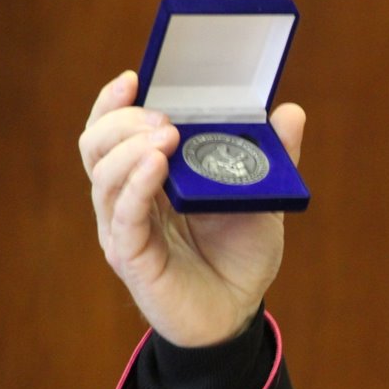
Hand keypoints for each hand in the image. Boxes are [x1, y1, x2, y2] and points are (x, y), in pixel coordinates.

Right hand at [80, 70, 305, 346]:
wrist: (239, 312)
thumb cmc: (241, 254)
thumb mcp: (262, 198)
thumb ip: (275, 157)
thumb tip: (291, 110)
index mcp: (150, 178)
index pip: (114, 131)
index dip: (115, 102)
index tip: (134, 75)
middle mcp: (128, 198)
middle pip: (97, 145)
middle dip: (123, 120)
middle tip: (162, 115)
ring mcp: (125, 227)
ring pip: (103, 175)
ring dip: (130, 147)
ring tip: (165, 134)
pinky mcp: (132, 256)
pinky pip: (125, 214)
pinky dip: (138, 184)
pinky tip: (157, 165)